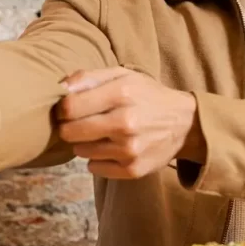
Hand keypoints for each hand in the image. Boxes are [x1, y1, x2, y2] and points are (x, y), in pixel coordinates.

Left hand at [57, 67, 204, 179]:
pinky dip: (99, 159)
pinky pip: (94, 168)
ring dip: (86, 143)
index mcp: (122, 93)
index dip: (63, 109)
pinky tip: (113, 148)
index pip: (69, 107)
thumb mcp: (124, 75)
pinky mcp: (133, 170)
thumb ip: (90, 77)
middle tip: (82, 123)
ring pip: (81, 151)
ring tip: (104, 134)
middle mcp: (126, 122)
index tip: (68, 109)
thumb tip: (60, 87)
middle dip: (70, 127)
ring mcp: (130, 149)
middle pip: (70, 133)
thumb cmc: (147, 96)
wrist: (184, 123)